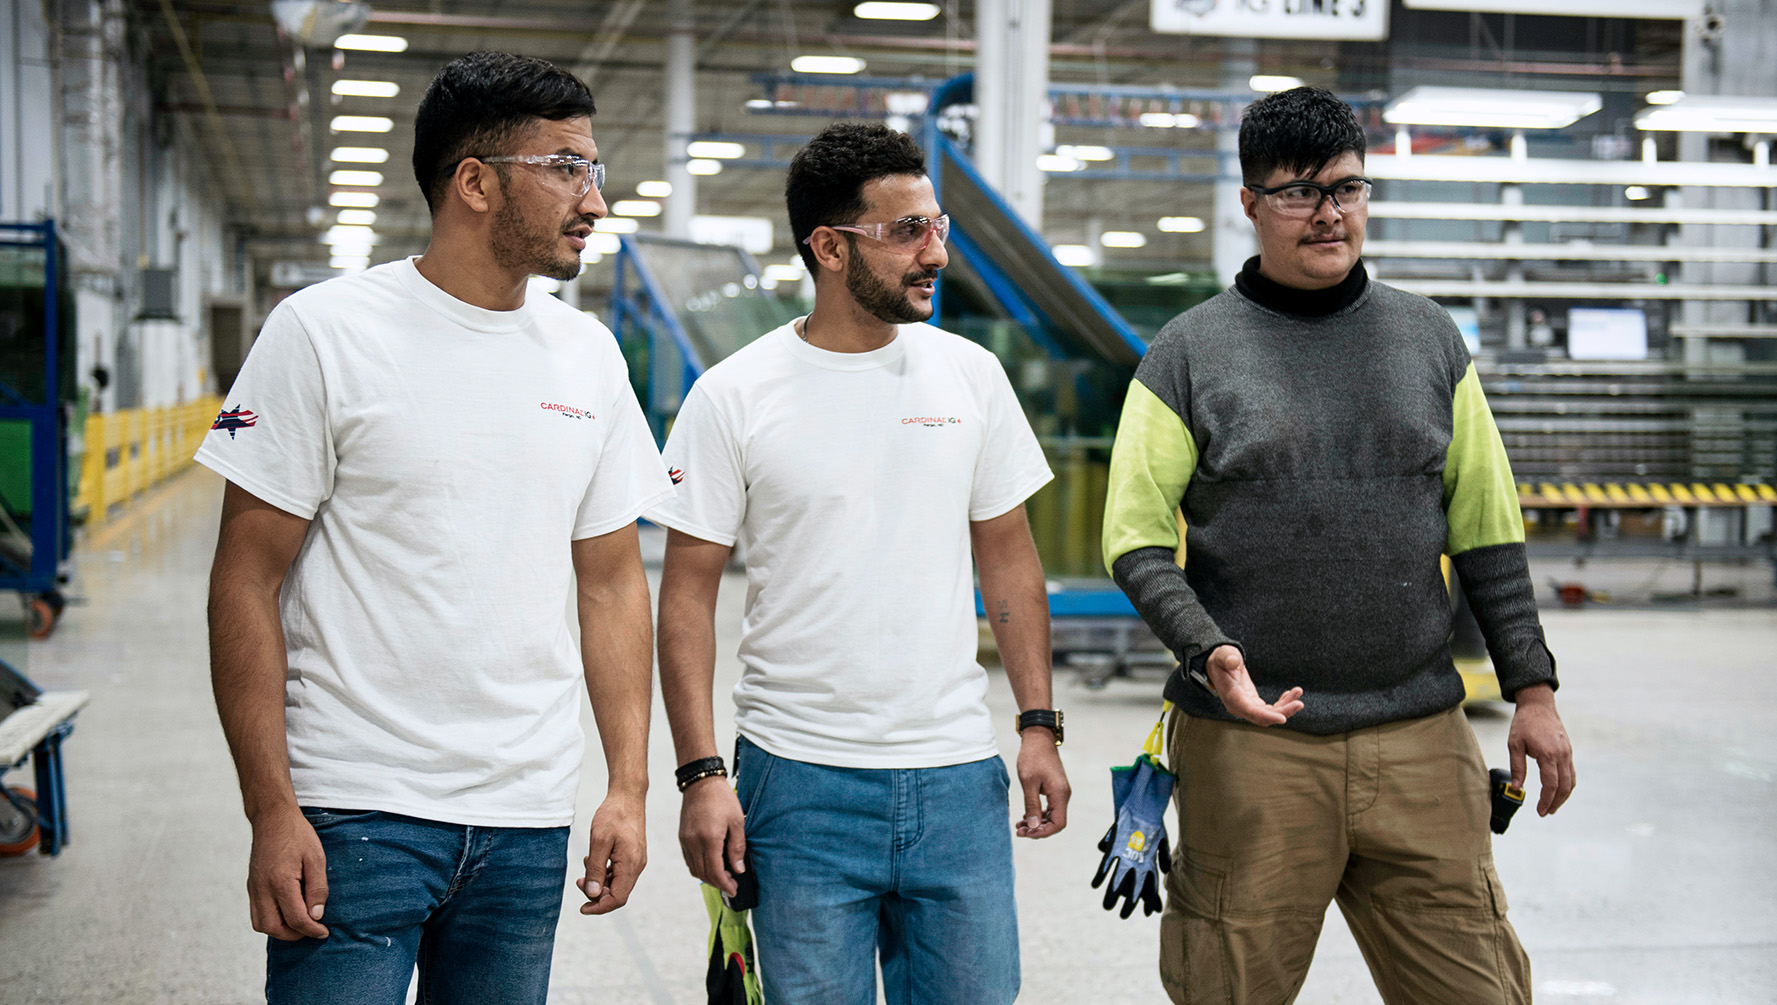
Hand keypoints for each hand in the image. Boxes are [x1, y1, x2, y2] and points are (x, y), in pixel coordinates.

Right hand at [246, 806, 328, 940]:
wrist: (272, 817)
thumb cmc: (297, 835)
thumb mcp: (316, 858)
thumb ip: (317, 888)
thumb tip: (317, 916)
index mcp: (280, 882)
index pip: (295, 919)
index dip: (312, 930)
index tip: (323, 932)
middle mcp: (262, 888)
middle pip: (273, 928)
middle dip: (294, 934)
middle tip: (312, 929)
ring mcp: (254, 888)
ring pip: (261, 924)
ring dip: (280, 930)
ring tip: (300, 922)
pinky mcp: (252, 885)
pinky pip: (257, 913)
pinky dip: (271, 920)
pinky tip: (287, 912)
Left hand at [578, 791, 645, 914]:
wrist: (627, 796)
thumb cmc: (613, 815)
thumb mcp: (598, 841)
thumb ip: (595, 869)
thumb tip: (592, 894)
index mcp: (631, 864)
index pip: (617, 898)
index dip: (599, 907)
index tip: (582, 908)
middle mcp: (637, 865)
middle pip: (617, 893)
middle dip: (596, 893)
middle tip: (579, 882)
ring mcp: (636, 860)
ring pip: (617, 883)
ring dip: (599, 882)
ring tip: (584, 868)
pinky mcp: (633, 855)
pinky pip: (619, 872)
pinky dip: (605, 872)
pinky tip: (593, 861)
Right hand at [678, 776, 747, 895]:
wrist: (701, 782)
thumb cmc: (721, 798)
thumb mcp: (737, 821)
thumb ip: (737, 847)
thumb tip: (738, 869)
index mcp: (709, 839)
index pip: (715, 872)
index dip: (725, 885)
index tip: (734, 890)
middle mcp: (694, 842)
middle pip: (704, 874)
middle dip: (718, 883)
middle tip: (731, 885)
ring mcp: (686, 840)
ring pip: (694, 869)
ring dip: (708, 877)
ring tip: (723, 876)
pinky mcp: (682, 837)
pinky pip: (689, 860)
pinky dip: (699, 867)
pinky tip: (711, 864)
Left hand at [1014, 730, 1069, 837]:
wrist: (1038, 738)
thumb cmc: (1032, 757)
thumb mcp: (1028, 782)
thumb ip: (1032, 805)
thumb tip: (1034, 826)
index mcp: (1060, 794)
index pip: (1058, 824)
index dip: (1043, 832)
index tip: (1027, 833)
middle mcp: (1063, 795)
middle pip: (1055, 822)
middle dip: (1037, 829)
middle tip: (1019, 831)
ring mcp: (1060, 792)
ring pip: (1051, 816)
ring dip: (1037, 823)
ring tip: (1020, 826)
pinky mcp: (1054, 789)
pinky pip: (1049, 808)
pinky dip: (1038, 814)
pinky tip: (1026, 816)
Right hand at [1204, 645, 1302, 725]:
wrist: (1219, 665)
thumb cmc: (1221, 660)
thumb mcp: (1223, 655)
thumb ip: (1227, 658)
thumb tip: (1233, 662)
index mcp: (1232, 697)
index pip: (1251, 711)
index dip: (1267, 716)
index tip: (1283, 718)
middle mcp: (1239, 707)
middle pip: (1263, 717)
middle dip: (1283, 712)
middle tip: (1299, 703)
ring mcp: (1247, 707)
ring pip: (1270, 715)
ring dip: (1286, 707)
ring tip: (1297, 692)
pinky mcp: (1253, 704)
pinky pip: (1270, 710)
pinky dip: (1282, 704)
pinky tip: (1289, 694)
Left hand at [1508, 684, 1574, 815]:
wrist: (1539, 705)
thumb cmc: (1524, 723)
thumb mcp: (1514, 744)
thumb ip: (1517, 767)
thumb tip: (1516, 788)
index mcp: (1548, 754)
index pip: (1551, 784)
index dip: (1546, 800)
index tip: (1539, 811)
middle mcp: (1561, 755)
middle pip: (1564, 786)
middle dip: (1555, 802)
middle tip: (1545, 813)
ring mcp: (1567, 753)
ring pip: (1571, 781)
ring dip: (1563, 796)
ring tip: (1552, 806)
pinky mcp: (1568, 751)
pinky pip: (1572, 773)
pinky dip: (1567, 785)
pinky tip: (1558, 791)